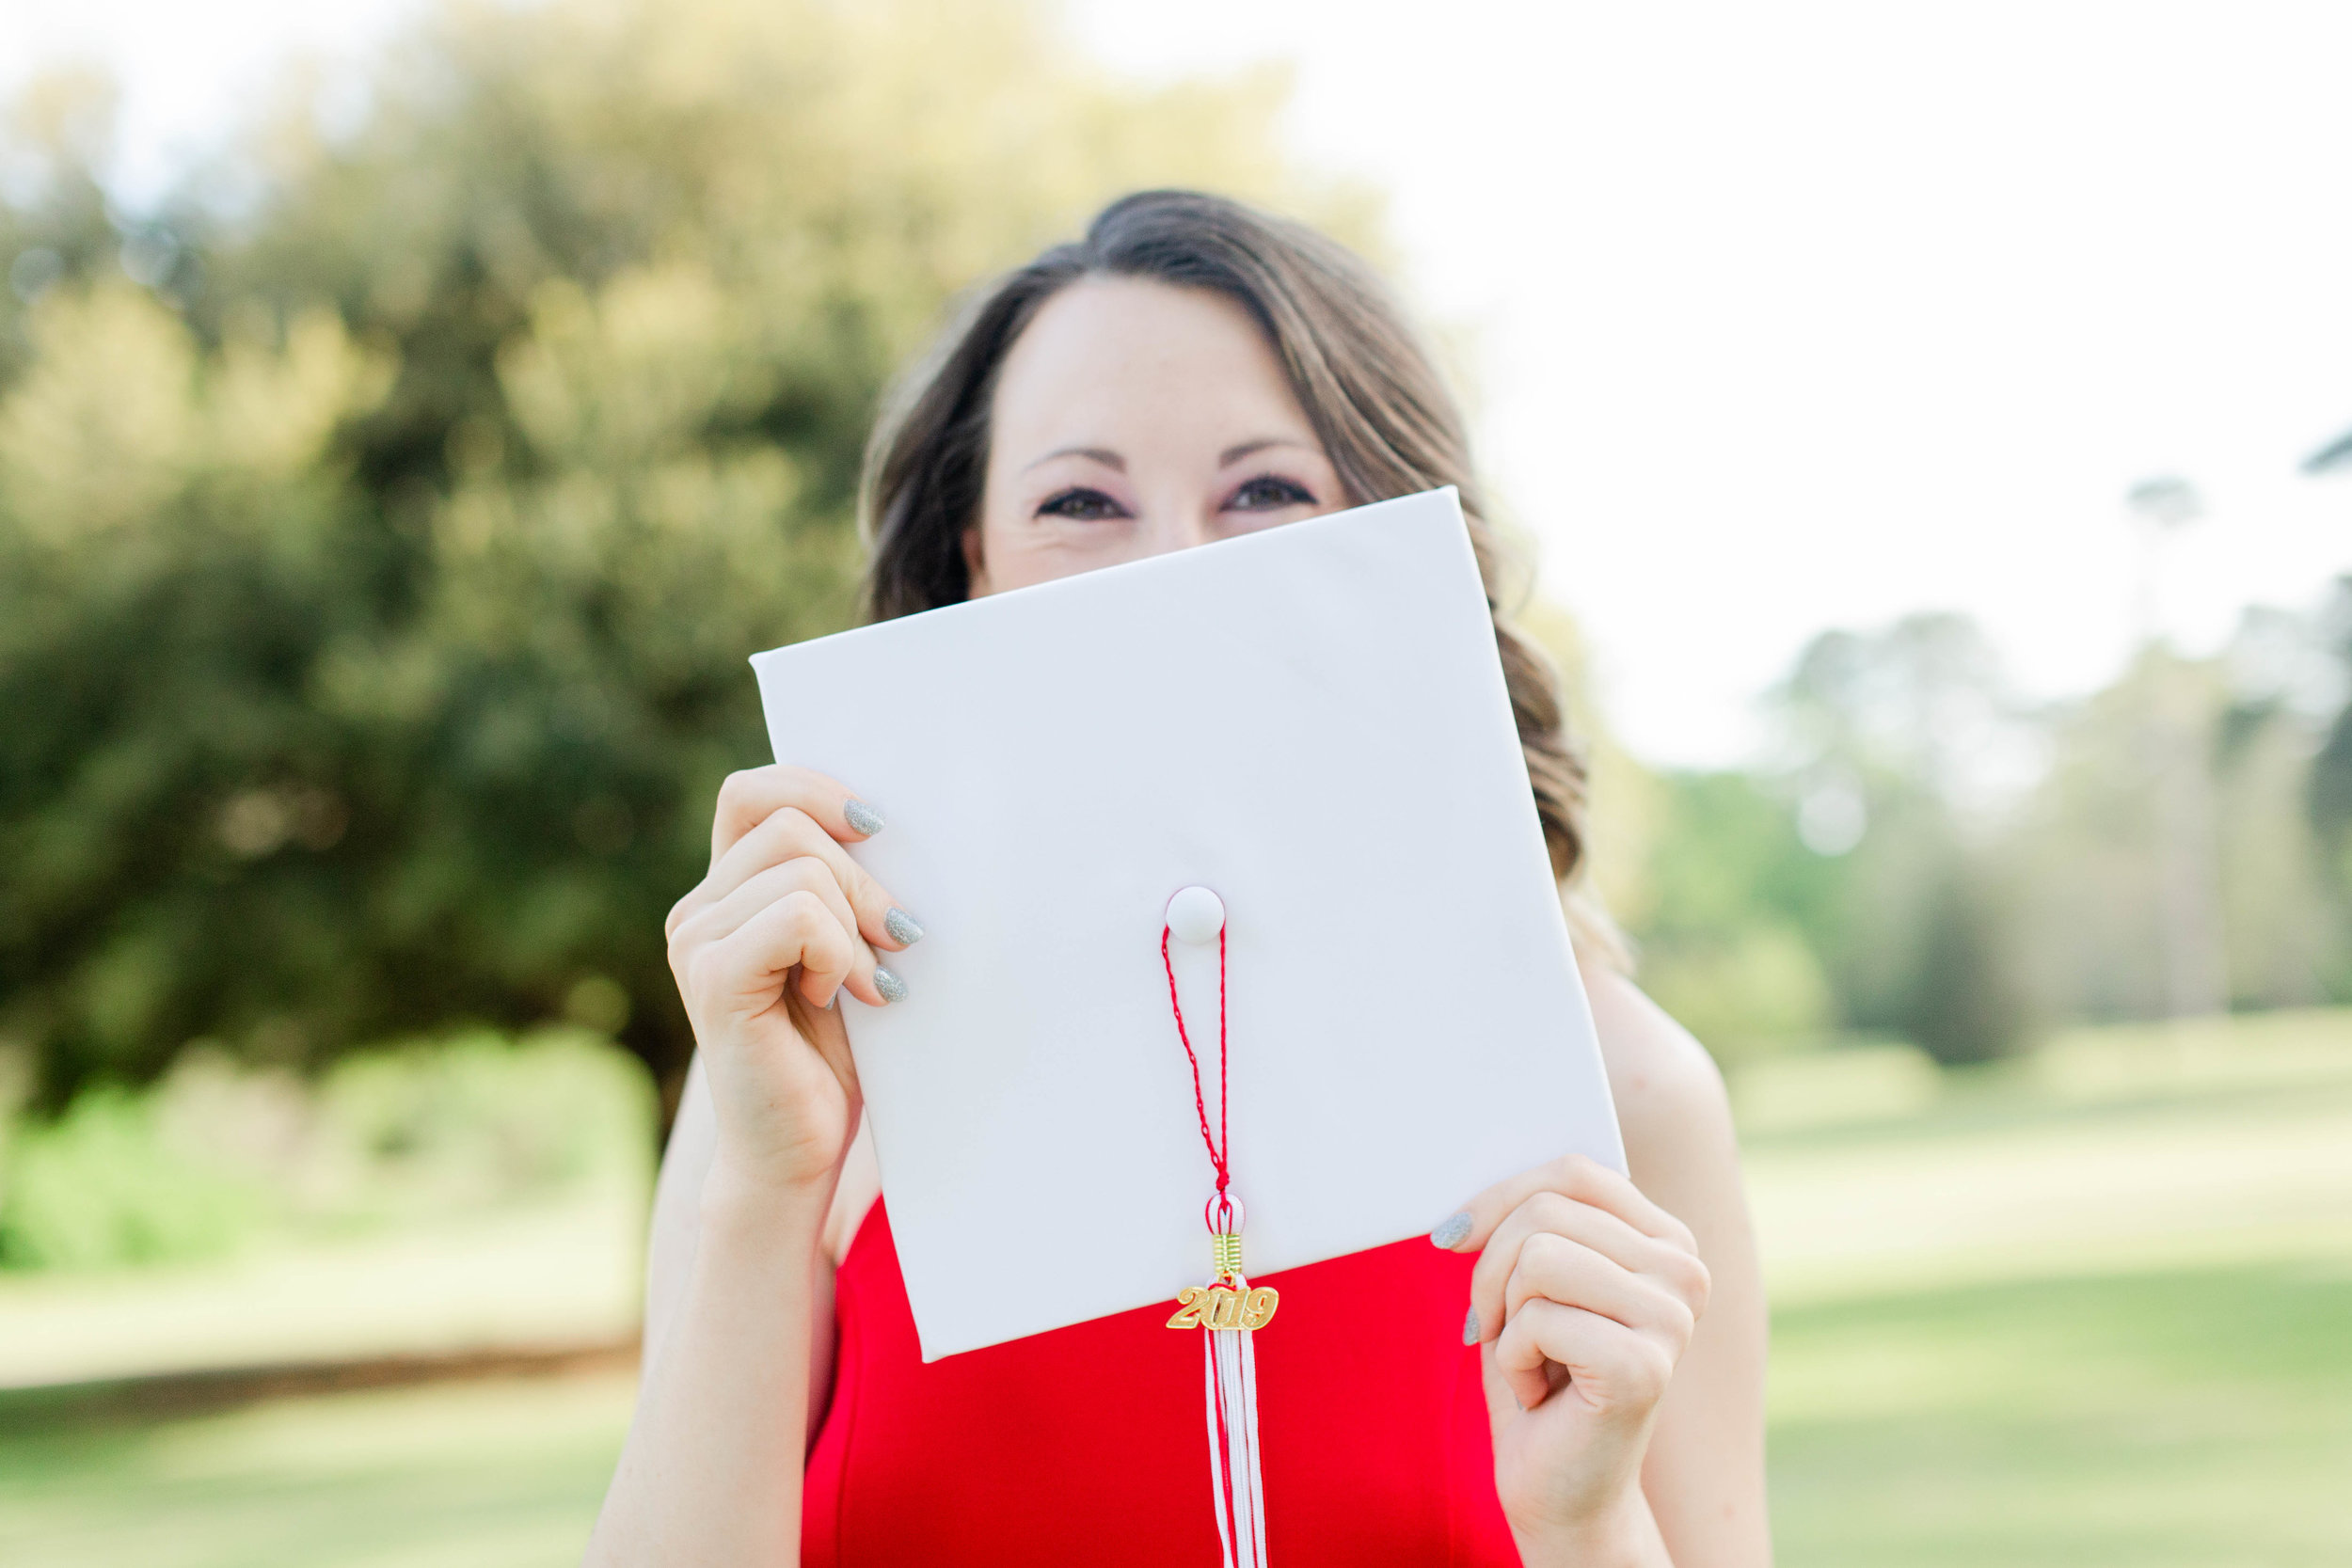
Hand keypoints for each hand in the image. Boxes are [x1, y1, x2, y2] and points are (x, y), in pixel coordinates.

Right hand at [665, 766, 917, 1196]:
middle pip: (792, 827)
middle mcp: (697, 910)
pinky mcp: (712, 978)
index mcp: (725, 892)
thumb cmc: (833, 1053)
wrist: (800, 1149)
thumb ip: (841, 886)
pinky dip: (838, 953)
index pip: (753, 792)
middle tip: (892, 943)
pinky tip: (836, 998)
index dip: (816, 790)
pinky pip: (798, 916)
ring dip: (856, 928)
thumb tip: (886, 820)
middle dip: (862, 880)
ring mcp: (695, 941)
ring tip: (861, 985)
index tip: (878, 830)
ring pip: (803, 870)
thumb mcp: (846, 948)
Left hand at [1437, 1154, 1710, 1557]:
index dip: (1497, 1198)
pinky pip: (1536, 1318)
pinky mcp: (1644, 1365)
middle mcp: (1685, 1271)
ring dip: (1504, 1317)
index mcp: (1666, 1240)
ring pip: (1537, 1257)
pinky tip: (1540, 1394)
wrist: (1556, 1488)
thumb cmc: (1538, 1378)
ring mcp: (1672, 1318)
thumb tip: (1477, 1165)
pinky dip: (1513, 1359)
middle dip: (1491, 1271)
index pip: (1572, 1172)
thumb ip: (1531, 1218)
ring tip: (1528, 1360)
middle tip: (1497, 1327)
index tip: (1451, 1237)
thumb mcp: (1530, 1280)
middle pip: (1545, 1211)